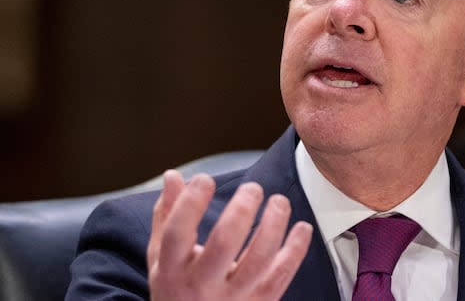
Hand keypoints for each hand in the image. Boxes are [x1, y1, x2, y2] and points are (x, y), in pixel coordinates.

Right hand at [147, 170, 312, 300]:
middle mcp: (201, 286)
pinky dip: (295, 250)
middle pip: (224, 244)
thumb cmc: (176, 291)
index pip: (178, 232)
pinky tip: (302, 228)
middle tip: (252, 188)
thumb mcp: (162, 258)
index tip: (205, 179)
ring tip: (279, 202)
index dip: (191, 202)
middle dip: (241, 210)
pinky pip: (281, 277)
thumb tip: (173, 176)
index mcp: (172, 270)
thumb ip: (167, 216)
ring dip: (273, 226)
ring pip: (258, 260)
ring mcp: (231, 299)